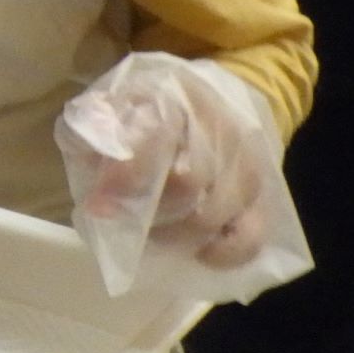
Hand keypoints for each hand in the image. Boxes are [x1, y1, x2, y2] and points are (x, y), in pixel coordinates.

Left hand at [55, 52, 298, 294]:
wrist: (221, 104)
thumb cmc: (158, 108)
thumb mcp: (123, 99)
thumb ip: (99, 120)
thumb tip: (90, 150)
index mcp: (183, 99)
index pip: (161, 138)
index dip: (128, 175)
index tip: (98, 204)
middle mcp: (224, 130)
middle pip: (189, 183)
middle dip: (148, 211)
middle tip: (124, 223)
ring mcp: (249, 166)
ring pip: (215, 215)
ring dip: (175, 235)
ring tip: (151, 234)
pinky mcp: (263, 198)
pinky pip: (250, 238)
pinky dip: (220, 253)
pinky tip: (197, 251)